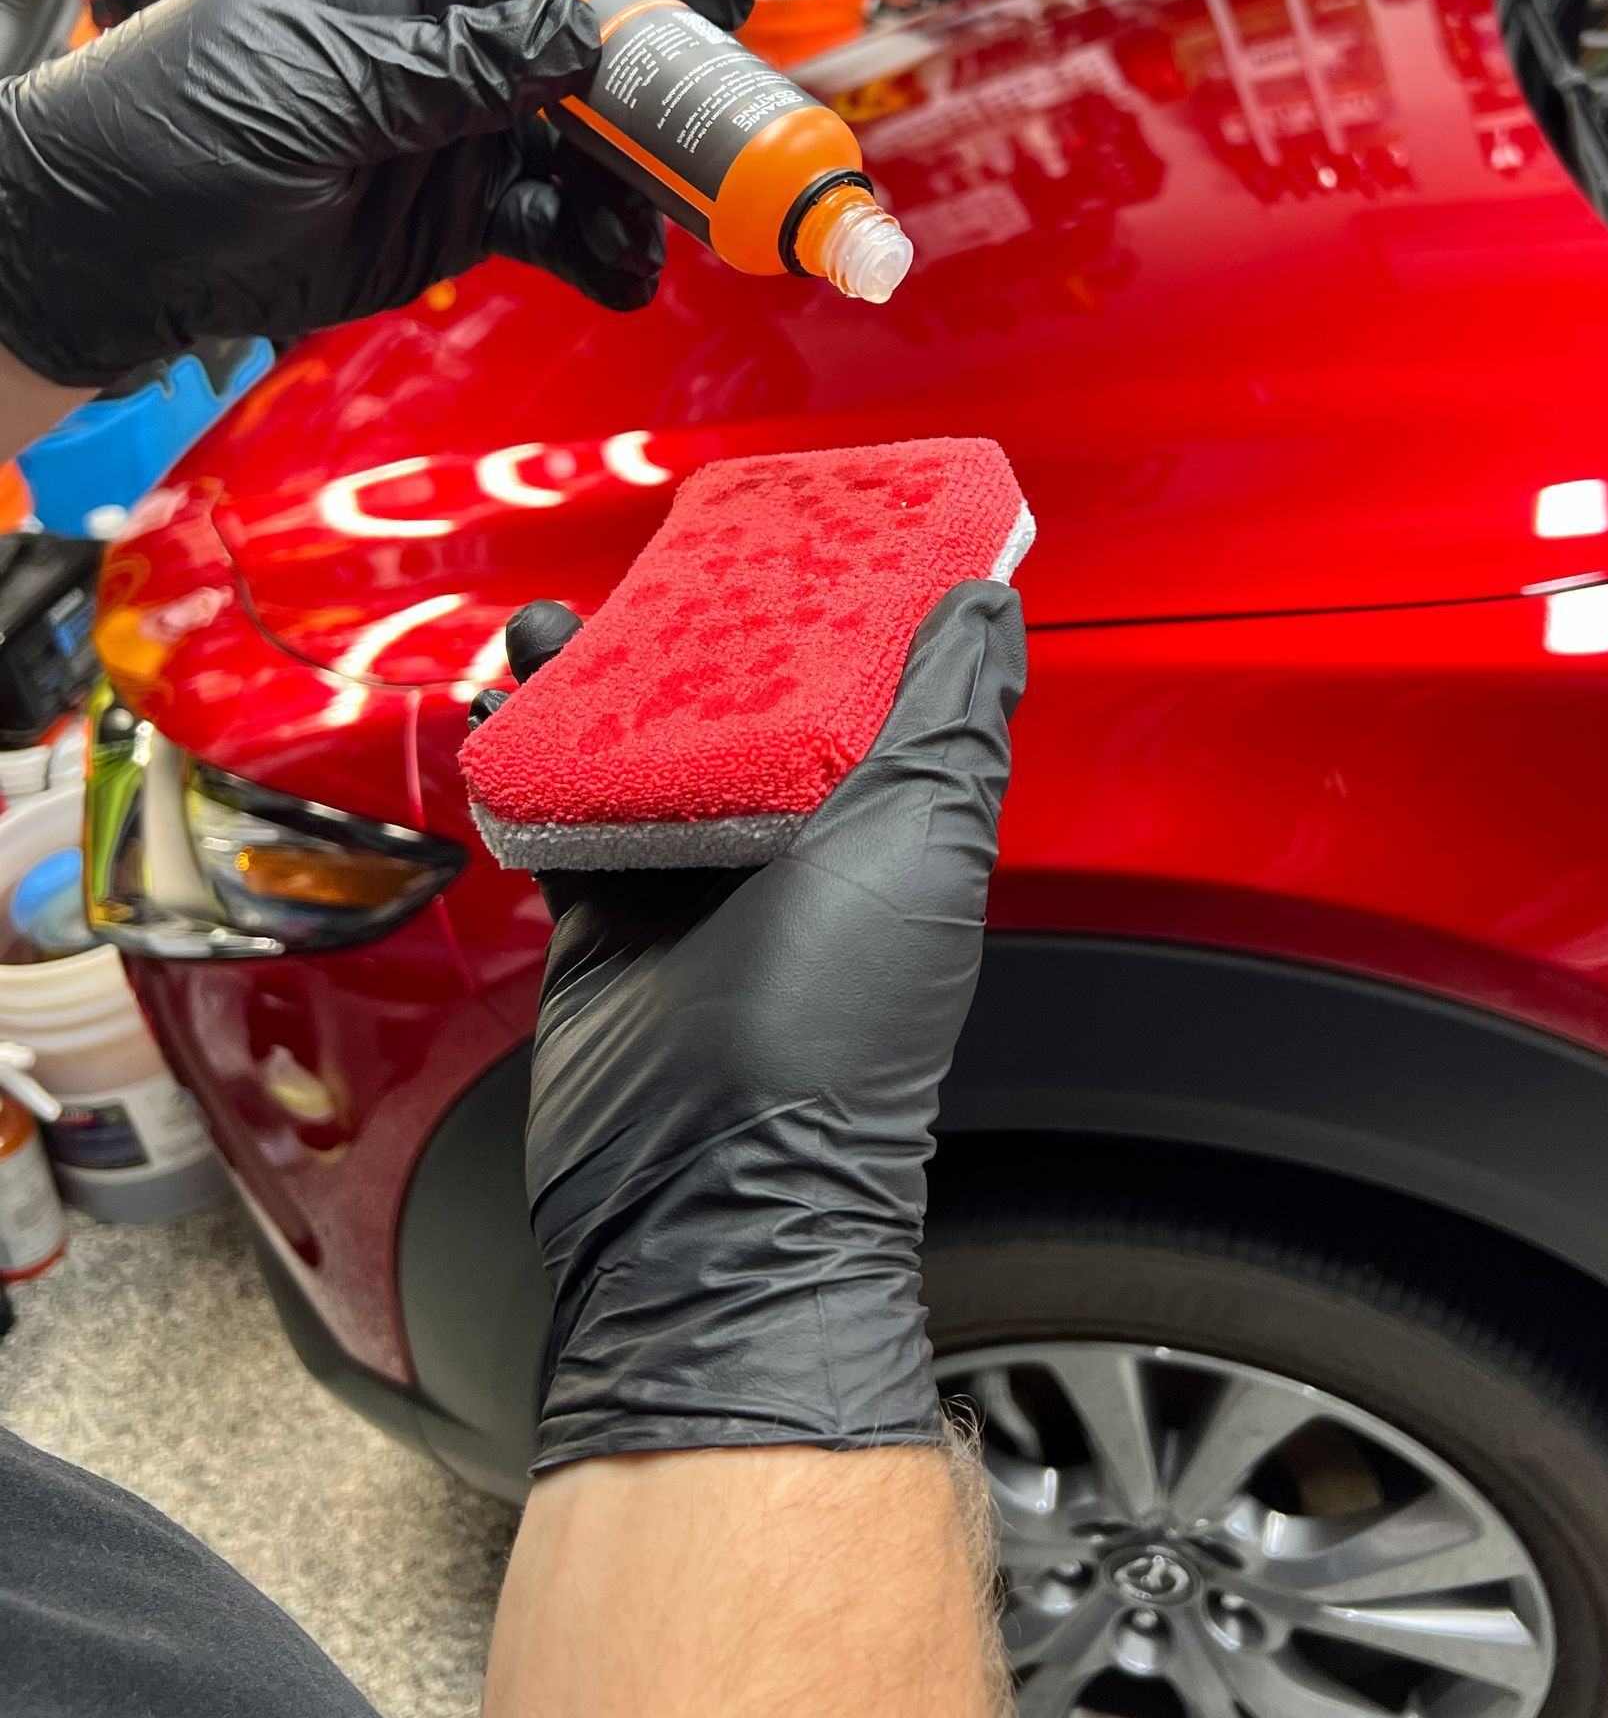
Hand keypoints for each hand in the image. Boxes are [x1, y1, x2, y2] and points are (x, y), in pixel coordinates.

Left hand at [0, 0, 750, 385]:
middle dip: (666, 89)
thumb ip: (459, 65)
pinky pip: (560, 222)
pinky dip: (598, 249)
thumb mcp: (324, 86)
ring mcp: (464, 130)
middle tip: (716, 144)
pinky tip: (614, 273)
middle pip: (599, 40)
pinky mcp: (462, 212)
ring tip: (647, 235)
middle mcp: (453, 43)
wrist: (117, 248)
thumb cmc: (176, 127)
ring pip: (594, 144)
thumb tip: (582, 36)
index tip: (715, 3)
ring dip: (638, 190)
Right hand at [468, 583, 1025, 1468]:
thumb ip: (952, 718)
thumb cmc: (829, 1027)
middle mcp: (794, 843)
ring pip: (641, 745)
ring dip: (597, 682)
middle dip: (695, 631)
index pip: (859, 677)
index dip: (826, 599)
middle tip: (652, 570)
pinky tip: (509, 705)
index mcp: (882, 815)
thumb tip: (989, 597)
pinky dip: (536, 756)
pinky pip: (566, 812)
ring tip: (554, 628)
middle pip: (738, 701)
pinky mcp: (607, 918)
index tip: (786, 526)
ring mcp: (695, 881)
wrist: (702, 1191)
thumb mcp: (919, 844)